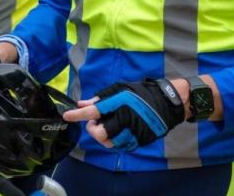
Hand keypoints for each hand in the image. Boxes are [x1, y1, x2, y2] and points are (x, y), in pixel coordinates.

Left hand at [63, 78, 183, 150]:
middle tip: (95, 122)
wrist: (167, 103)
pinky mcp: (139, 141)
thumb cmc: (141, 93)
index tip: (67, 116)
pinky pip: (120, 145)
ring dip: (103, 136)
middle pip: (100, 133)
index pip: (93, 112)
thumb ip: (100, 98)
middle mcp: (125, 120)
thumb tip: (82, 103)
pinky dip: (115, 139)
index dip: (78, 115)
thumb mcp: (119, 89)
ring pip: (109, 143)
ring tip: (108, 125)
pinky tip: (118, 130)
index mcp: (119, 104)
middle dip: (94, 129)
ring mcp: (133, 133)